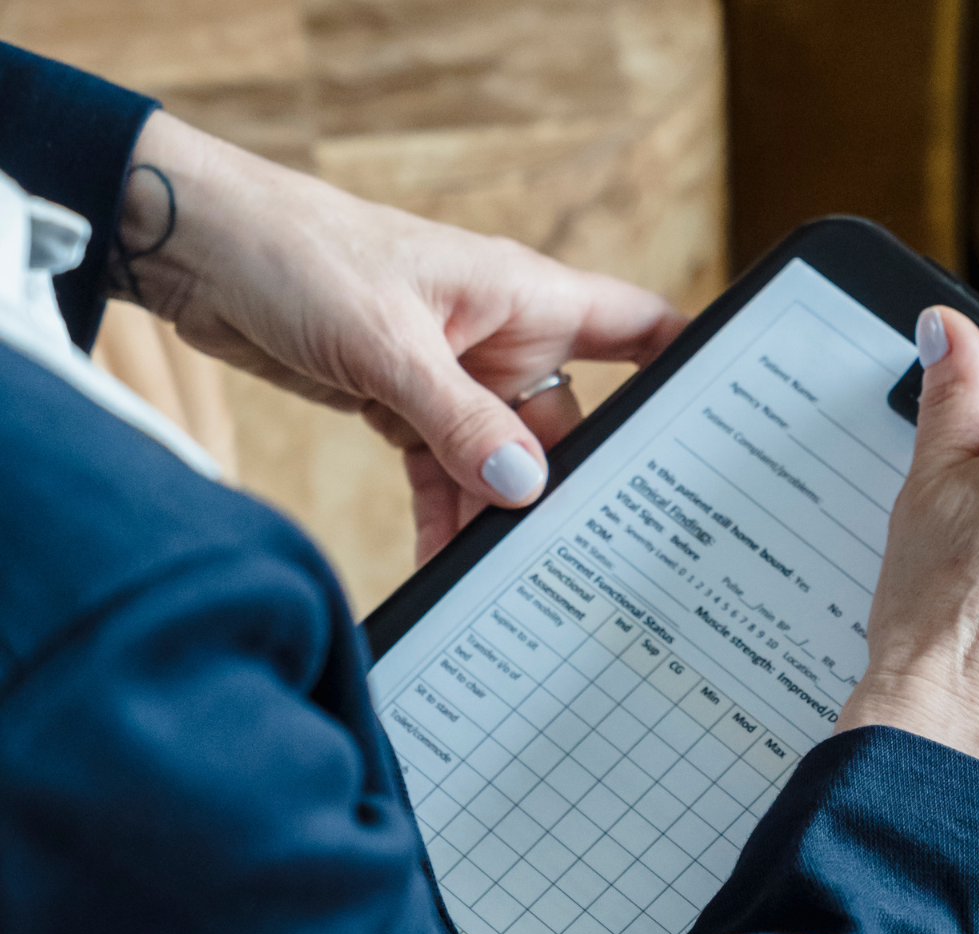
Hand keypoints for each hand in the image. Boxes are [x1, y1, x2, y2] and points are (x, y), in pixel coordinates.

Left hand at [112, 112, 684, 561]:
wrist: (196, 250)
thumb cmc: (299, 255)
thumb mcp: (387, 344)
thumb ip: (457, 420)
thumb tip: (523, 488)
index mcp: (525, 297)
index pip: (640, 328)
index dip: (685, 370)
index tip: (721, 431)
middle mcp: (503, 337)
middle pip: (570, 424)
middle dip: (570, 485)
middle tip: (580, 551)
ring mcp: (455, 375)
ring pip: (504, 460)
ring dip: (496, 514)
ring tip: (502, 576)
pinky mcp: (403, 404)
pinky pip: (444, 471)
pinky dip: (444, 515)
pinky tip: (444, 564)